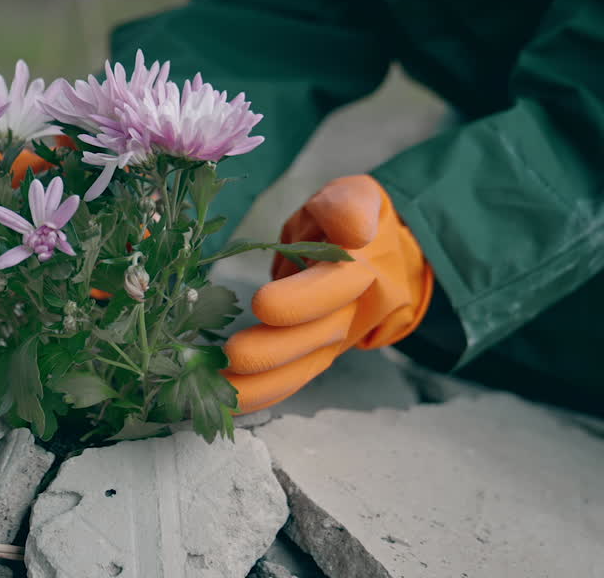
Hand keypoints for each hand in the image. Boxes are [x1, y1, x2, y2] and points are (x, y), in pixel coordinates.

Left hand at [223, 175, 433, 412]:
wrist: (384, 253)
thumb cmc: (351, 218)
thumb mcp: (354, 196)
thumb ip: (349, 207)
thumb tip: (354, 230)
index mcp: (364, 265)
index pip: (337, 285)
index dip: (304, 298)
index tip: (263, 304)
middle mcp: (356, 309)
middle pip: (319, 335)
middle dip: (276, 350)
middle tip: (233, 356)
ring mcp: (338, 337)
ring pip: (306, 366)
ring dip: (264, 384)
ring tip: (220, 394)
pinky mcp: (319, 353)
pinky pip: (295, 378)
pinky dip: (263, 394)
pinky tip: (227, 406)